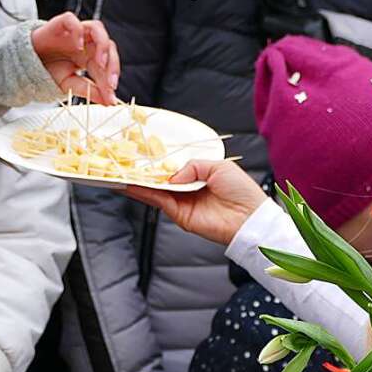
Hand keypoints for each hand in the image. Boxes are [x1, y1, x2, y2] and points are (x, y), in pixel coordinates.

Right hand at [31, 13, 120, 104]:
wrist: (25, 63)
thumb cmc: (48, 70)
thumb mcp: (69, 84)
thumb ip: (89, 90)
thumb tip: (109, 101)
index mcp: (90, 56)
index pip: (106, 64)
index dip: (110, 79)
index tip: (111, 98)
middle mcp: (86, 42)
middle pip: (108, 46)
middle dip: (112, 65)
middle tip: (110, 84)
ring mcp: (75, 32)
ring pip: (97, 28)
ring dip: (102, 44)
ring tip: (99, 63)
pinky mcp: (60, 24)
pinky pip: (72, 20)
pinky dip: (77, 31)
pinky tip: (78, 46)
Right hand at [119, 160, 267, 245]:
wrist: (250, 218)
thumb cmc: (242, 191)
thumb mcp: (218, 166)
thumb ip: (193, 166)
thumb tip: (172, 176)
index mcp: (199, 176)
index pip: (174, 168)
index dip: (159, 162)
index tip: (143, 154)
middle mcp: (188, 190)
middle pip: (161, 180)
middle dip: (143, 172)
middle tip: (125, 163)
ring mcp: (183, 203)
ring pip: (155, 191)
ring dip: (138, 183)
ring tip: (121, 174)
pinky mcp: (180, 215)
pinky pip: (159, 202)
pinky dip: (144, 194)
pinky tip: (132, 186)